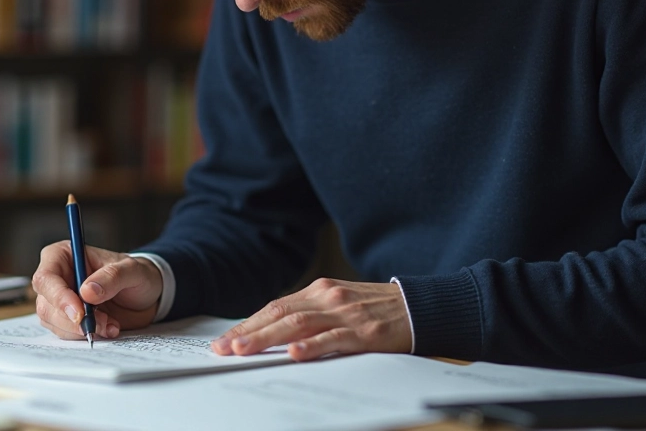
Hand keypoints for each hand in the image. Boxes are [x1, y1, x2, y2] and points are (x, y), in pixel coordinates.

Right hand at [31, 240, 162, 340]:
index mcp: (64, 255)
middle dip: (73, 319)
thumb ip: (112, 277)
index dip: (58, 296)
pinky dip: (86, 334)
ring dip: (82, 328)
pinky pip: (65, 333)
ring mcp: (59, 300)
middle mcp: (57, 277)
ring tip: (110, 323)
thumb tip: (87, 291)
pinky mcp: (66, 319)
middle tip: (101, 321)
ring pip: (53, 322)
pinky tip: (107, 328)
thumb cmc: (137, 275)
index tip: (80, 312)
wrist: (146, 296)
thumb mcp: (133, 270)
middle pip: (46, 304)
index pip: (46, 277)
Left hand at [211, 278, 412, 360]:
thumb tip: (274, 334)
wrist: (421, 306)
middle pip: (280, 314)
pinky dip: (312, 346)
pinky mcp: (365, 331)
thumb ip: (312, 314)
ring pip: (299, 324)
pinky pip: (333, 339)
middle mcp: (328, 297)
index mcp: (320, 290)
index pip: (275, 307)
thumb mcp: (340, 305)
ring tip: (244, 350)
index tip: (225, 340)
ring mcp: (346, 313)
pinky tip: (294, 354)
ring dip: (268, 338)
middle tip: (224, 348)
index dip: (248, 324)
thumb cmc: (378, 310)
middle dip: (249, 332)